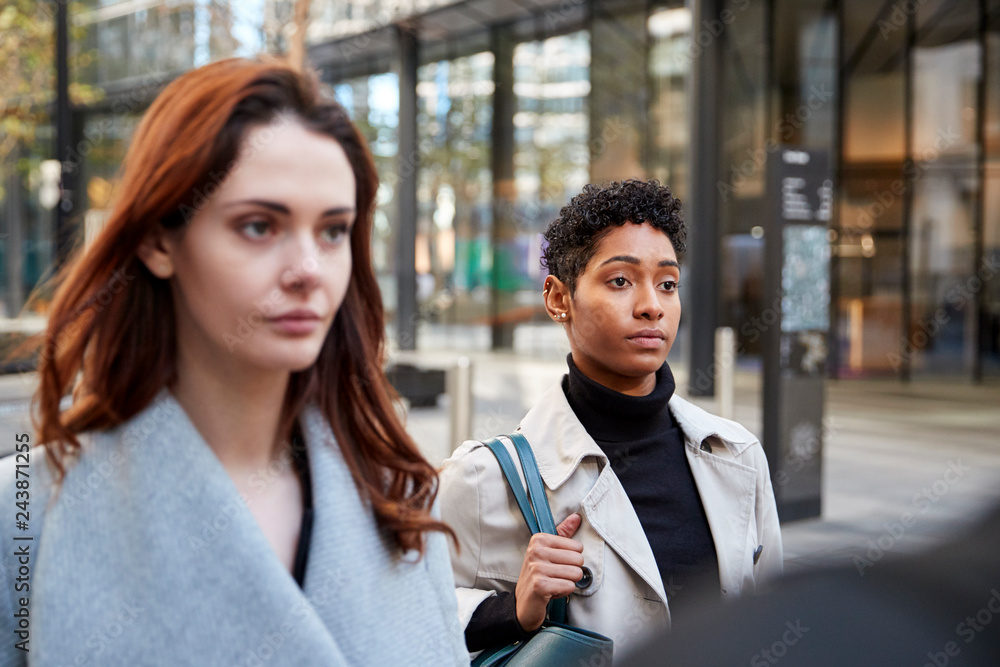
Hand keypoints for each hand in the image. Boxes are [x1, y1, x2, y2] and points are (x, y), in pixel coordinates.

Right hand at [514, 513, 583, 631]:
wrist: (523, 604)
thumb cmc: (539, 576)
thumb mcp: (548, 552)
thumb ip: (563, 533)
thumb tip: (577, 517)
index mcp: (539, 539)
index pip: (577, 547)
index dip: (571, 560)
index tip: (555, 565)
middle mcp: (536, 551)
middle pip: (578, 559)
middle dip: (571, 572)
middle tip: (556, 577)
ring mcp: (536, 568)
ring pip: (576, 574)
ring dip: (568, 582)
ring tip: (553, 584)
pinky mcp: (540, 585)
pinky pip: (570, 586)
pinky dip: (564, 592)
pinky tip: (551, 592)